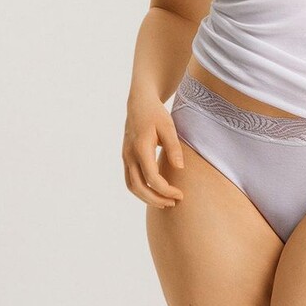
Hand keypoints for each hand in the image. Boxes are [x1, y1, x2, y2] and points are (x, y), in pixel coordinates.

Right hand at [123, 91, 184, 208]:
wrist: (139, 103)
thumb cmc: (156, 114)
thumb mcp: (168, 127)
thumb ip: (174, 147)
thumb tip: (180, 168)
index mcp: (140, 147)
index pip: (152, 178)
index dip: (166, 190)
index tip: (180, 194)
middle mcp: (129, 154)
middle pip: (139, 187)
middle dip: (156, 199)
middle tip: (174, 203)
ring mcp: (125, 157)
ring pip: (132, 186)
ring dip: (147, 198)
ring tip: (165, 203)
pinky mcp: (126, 158)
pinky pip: (130, 181)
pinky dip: (141, 191)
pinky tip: (156, 193)